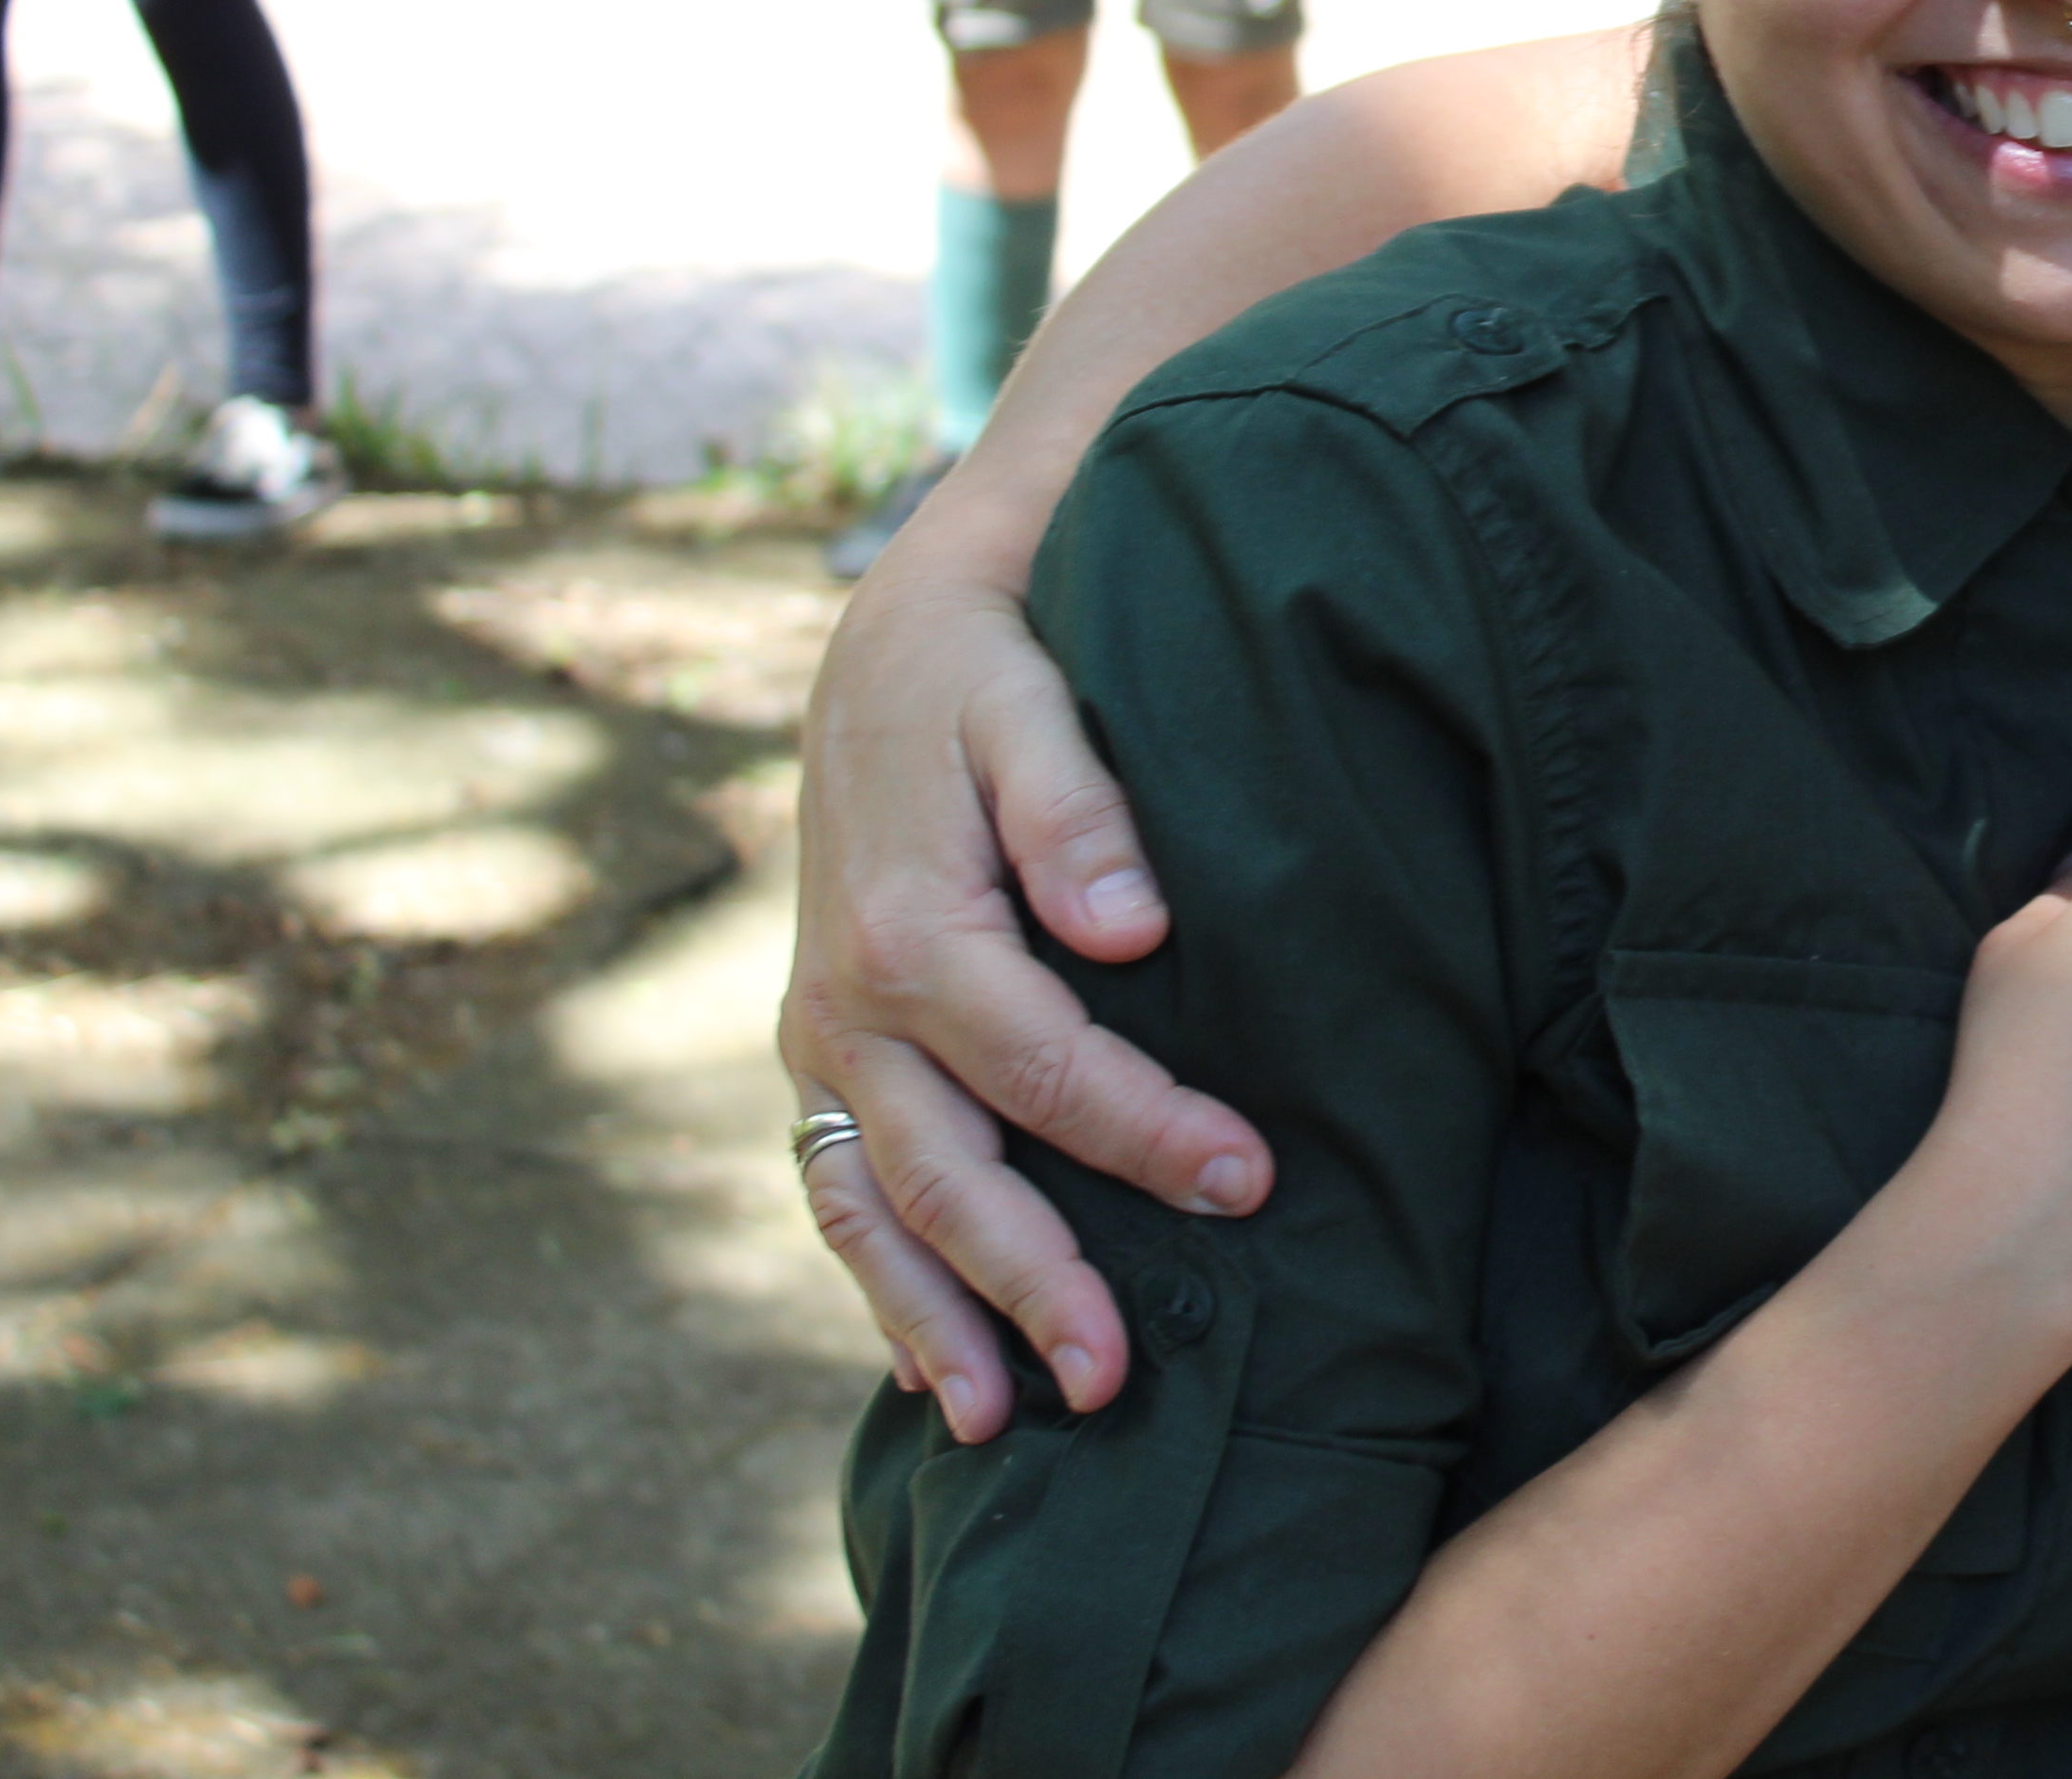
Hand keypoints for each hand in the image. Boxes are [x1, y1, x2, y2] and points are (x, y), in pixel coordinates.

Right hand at [776, 508, 1268, 1439]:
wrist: (889, 648)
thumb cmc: (986, 671)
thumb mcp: (1028, 701)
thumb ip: (1074, 809)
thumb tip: (1130, 926)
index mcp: (909, 929)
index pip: (1045, 1065)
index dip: (1145, 1131)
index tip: (1248, 1183)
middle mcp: (847, 1006)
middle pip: (951, 1173)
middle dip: (1037, 1282)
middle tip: (1120, 1379)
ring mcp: (824, 1042)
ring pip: (876, 1212)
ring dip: (942, 1322)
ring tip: (1014, 1424)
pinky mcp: (823, 1057)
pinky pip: (844, 1192)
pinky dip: (884, 1286)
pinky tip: (936, 1368)